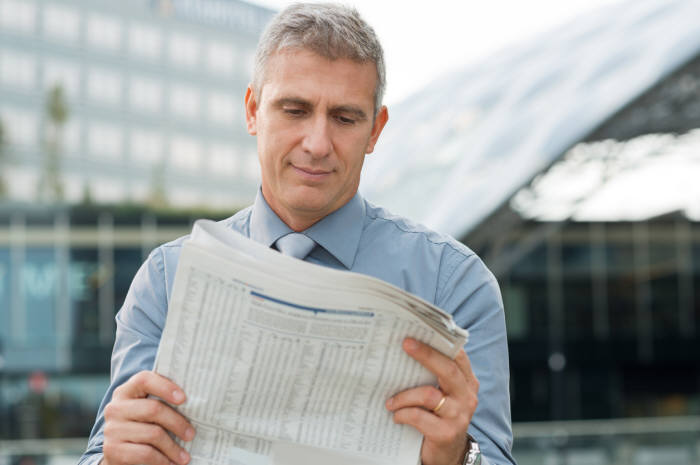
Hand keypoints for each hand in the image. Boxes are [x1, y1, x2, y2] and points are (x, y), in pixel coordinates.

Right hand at [102, 371, 194, 464]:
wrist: (118, 452)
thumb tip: (196, 401)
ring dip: (173, 447)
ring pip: (152, 434)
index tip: (184, 399)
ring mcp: (112, 429)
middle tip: (191, 434)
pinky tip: (171, 463)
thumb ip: (163, 400)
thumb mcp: (148, 409)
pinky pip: (145, 454)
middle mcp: (115, 408)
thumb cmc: (143, 425)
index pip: (144, 380)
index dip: (165, 387)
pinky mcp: (112, 450)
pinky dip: (162, 460)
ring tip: (185, 456)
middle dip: (177, 423)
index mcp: (126, 391)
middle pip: (153, 409)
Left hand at [386, 338, 478, 464]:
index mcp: (466, 382)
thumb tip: (406, 348)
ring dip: (404, 395)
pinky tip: (396, 416)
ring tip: (389, 401)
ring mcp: (459, 416)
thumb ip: (433, 376)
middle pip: (448, 370)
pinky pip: (419, 417)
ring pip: (429, 395)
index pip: (457, 356)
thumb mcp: (441, 394)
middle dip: (426, 355)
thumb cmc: (438, 417)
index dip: (439, 344)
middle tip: (405, 344)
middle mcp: (467, 397)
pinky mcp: (446, 433)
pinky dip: (403, 414)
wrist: (446, 454)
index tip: (417, 333)